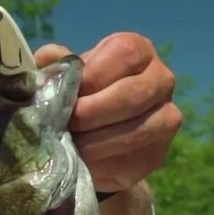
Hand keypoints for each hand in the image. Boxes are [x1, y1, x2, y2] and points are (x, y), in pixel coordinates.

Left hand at [34, 33, 181, 192]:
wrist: (98, 130)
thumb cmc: (82, 92)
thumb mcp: (69, 73)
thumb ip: (59, 65)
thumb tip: (47, 57)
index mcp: (138, 51)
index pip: (124, 55)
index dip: (92, 75)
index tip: (67, 93)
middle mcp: (161, 79)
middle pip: (132, 95)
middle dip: (92, 113)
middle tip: (67, 124)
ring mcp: (166, 117)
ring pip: (136, 131)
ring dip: (97, 142)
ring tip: (70, 145)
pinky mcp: (159, 152)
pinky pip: (134, 159)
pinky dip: (103, 164)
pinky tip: (82, 162)